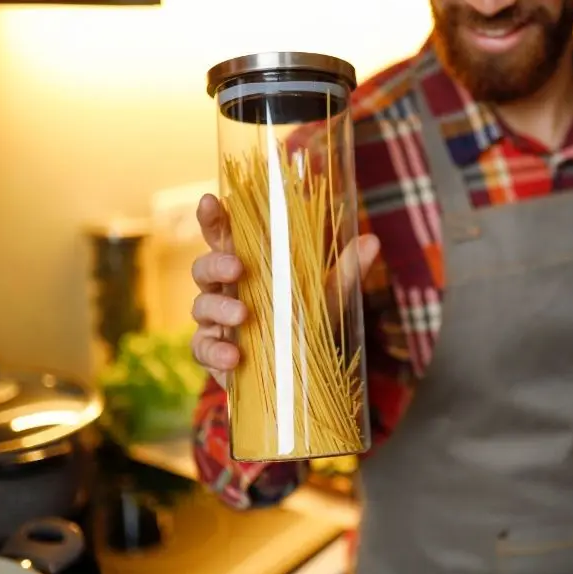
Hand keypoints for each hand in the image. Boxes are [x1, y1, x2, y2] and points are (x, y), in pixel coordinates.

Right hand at [190, 193, 380, 388]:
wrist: (302, 373)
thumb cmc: (307, 322)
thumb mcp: (329, 296)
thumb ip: (346, 270)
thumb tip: (372, 241)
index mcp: (246, 264)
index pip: (222, 235)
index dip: (212, 216)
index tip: (209, 200)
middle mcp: (224, 289)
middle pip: (204, 267)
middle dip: (216, 263)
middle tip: (237, 268)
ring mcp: (215, 321)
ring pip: (201, 306)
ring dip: (219, 308)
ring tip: (243, 316)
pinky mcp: (213, 353)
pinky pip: (202, 349)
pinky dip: (216, 351)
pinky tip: (234, 356)